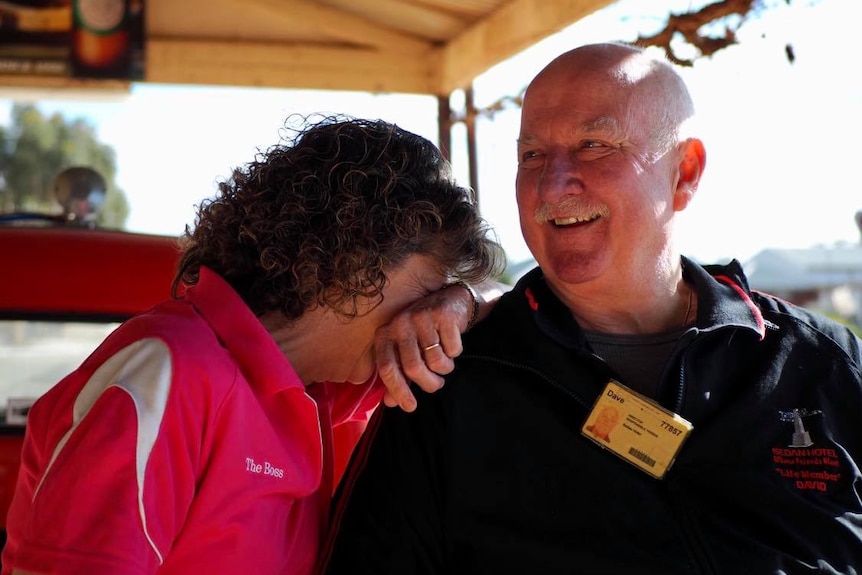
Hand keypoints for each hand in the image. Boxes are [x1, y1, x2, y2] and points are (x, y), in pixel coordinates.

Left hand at [375, 280, 505, 411]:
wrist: (451, 300)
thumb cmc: (425, 331)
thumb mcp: (407, 351)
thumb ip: (398, 375)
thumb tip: (391, 402)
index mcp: (386, 334)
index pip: (386, 368)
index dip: (398, 390)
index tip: (410, 407)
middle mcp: (400, 323)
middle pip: (413, 368)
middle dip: (428, 383)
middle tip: (436, 384)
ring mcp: (421, 317)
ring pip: (435, 361)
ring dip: (445, 369)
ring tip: (445, 362)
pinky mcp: (443, 315)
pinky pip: (452, 350)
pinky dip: (455, 353)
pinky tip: (452, 343)